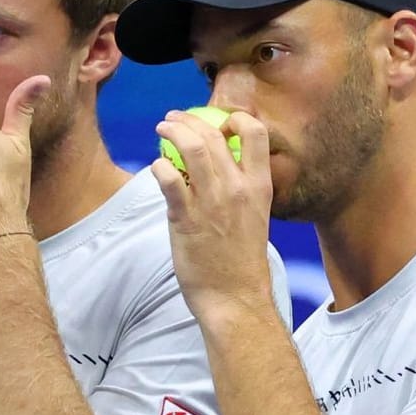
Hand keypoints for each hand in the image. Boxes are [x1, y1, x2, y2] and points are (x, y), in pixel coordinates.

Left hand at [151, 110, 274, 319]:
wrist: (235, 296)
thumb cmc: (241, 260)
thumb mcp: (255, 216)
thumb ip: (241, 188)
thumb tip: (221, 164)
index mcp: (259, 186)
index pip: (256, 132)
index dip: (236, 118)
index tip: (219, 121)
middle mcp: (237, 188)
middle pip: (213, 134)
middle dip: (189, 119)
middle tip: (174, 118)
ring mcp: (212, 202)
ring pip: (191, 147)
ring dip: (172, 130)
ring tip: (161, 127)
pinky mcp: (185, 219)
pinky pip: (169, 179)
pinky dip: (159, 165)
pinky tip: (156, 166)